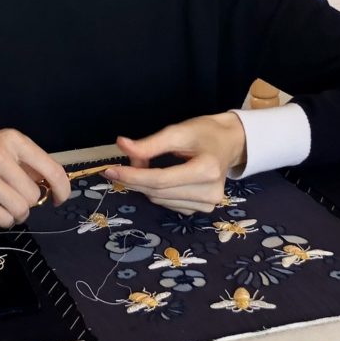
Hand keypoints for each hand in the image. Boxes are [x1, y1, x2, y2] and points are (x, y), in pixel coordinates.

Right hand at [0, 129, 70, 226]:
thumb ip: (24, 164)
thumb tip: (53, 185)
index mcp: (11, 139)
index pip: (50, 168)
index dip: (62, 188)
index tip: (60, 199)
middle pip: (33, 194)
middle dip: (27, 203)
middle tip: (9, 198)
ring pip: (21, 209)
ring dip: (15, 214)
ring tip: (0, 205)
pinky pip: (3, 219)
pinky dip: (2, 221)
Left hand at [104, 113, 246, 214]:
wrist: (230, 142)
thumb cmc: (204, 132)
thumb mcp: (178, 131)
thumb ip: (150, 144)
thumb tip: (121, 145)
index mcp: (206, 170)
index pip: (160, 180)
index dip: (133, 175)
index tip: (109, 169)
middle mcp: (209, 193)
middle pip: (158, 192)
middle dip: (135, 178)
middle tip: (123, 162)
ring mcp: (207, 205)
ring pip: (160, 200)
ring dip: (145, 184)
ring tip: (146, 164)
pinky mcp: (202, 209)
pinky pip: (168, 204)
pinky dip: (157, 191)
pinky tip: (159, 177)